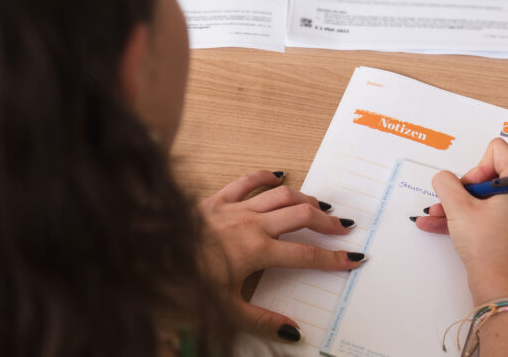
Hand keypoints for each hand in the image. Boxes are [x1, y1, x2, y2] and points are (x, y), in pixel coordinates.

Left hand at [198, 170, 361, 340]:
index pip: (306, 255)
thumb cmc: (188, 281)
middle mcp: (252, 225)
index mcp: (258, 252)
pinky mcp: (218, 198)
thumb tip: (293, 331)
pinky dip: (267, 176)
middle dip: (326, 223)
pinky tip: (279, 176)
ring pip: (281, 195)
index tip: (353, 259)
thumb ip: (262, 320)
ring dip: (305, 199)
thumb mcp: (226, 309)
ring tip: (320, 207)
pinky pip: (247, 180)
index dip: (333, 259)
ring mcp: (236, 208)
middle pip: (301, 217)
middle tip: (343, 228)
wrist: (154, 253)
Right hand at [415, 138, 507, 303]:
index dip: (476, 167)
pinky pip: (489, 209)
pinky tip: (438, 222)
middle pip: (491, 171)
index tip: (469, 189)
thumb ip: (446, 182)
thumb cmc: (486, 247)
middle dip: (465, 187)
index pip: (499, 151)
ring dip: (459, 202)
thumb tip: (444, 177)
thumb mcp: (458, 207)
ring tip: (437, 214)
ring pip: (486, 193)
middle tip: (454, 204)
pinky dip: (467, 214)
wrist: (496, 286)